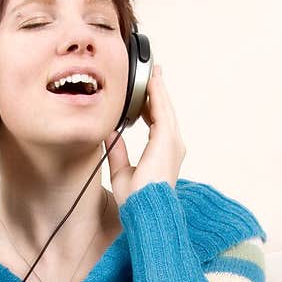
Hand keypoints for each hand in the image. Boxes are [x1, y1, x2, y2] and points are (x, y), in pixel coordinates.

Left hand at [104, 64, 185, 206]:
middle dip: (159, 92)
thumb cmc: (136, 200)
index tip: (146, 92)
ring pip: (165, 108)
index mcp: (162, 154)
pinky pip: (162, 110)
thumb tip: (109, 134)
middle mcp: (172, 146)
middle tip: (154, 73)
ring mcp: (172, 142)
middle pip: (165, 111)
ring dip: (159, 89)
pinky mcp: (167, 140)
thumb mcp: (121, 171)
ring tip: (153, 71)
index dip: (152, 106)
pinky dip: (157, 94)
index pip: (158, 123)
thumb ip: (118, 151)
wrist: (145, 209)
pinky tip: (152, 81)